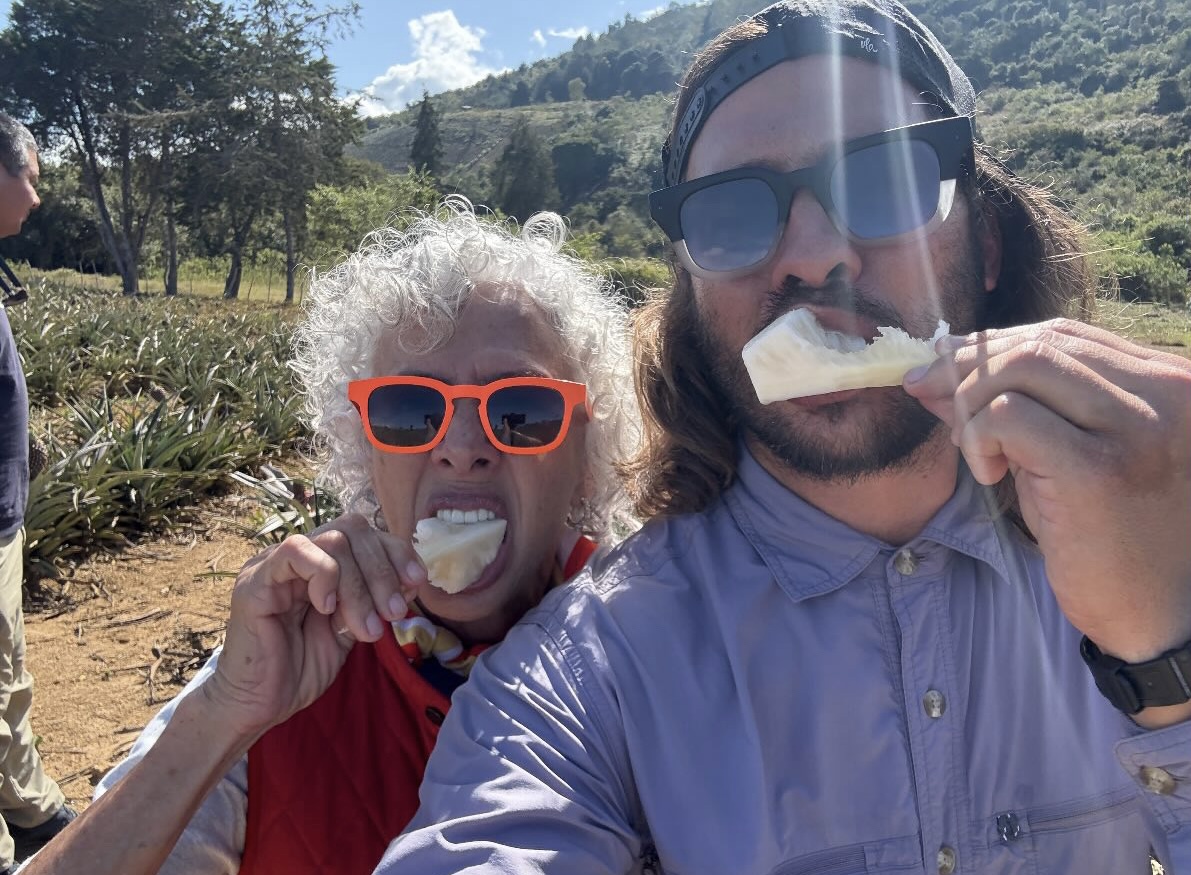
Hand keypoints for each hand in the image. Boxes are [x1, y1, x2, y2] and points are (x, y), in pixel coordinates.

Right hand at [201, 513, 427, 742]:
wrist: (261, 704)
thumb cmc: (302, 667)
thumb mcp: (351, 628)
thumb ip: (373, 599)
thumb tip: (409, 578)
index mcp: (321, 562)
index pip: (364, 534)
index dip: (396, 552)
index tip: (416, 583)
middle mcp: (299, 555)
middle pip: (352, 529)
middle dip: (382, 570)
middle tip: (393, 613)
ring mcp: (274, 563)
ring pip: (332, 540)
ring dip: (359, 585)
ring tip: (366, 628)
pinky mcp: (256, 579)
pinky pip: (295, 552)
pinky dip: (323, 575)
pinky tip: (328, 608)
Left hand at [905, 318, 1190, 662]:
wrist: (1155, 614)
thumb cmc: (1109, 534)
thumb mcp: (1067, 451)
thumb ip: (1022, 404)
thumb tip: (938, 366)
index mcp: (1167, 381)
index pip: (1062, 334)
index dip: (990, 345)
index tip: (941, 369)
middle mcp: (1164, 394)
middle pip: (1038, 344)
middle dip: (967, 369)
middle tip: (930, 400)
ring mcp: (1136, 428)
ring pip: (1020, 368)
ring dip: (971, 404)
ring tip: (975, 452)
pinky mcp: (1097, 470)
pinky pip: (1007, 416)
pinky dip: (978, 436)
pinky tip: (988, 473)